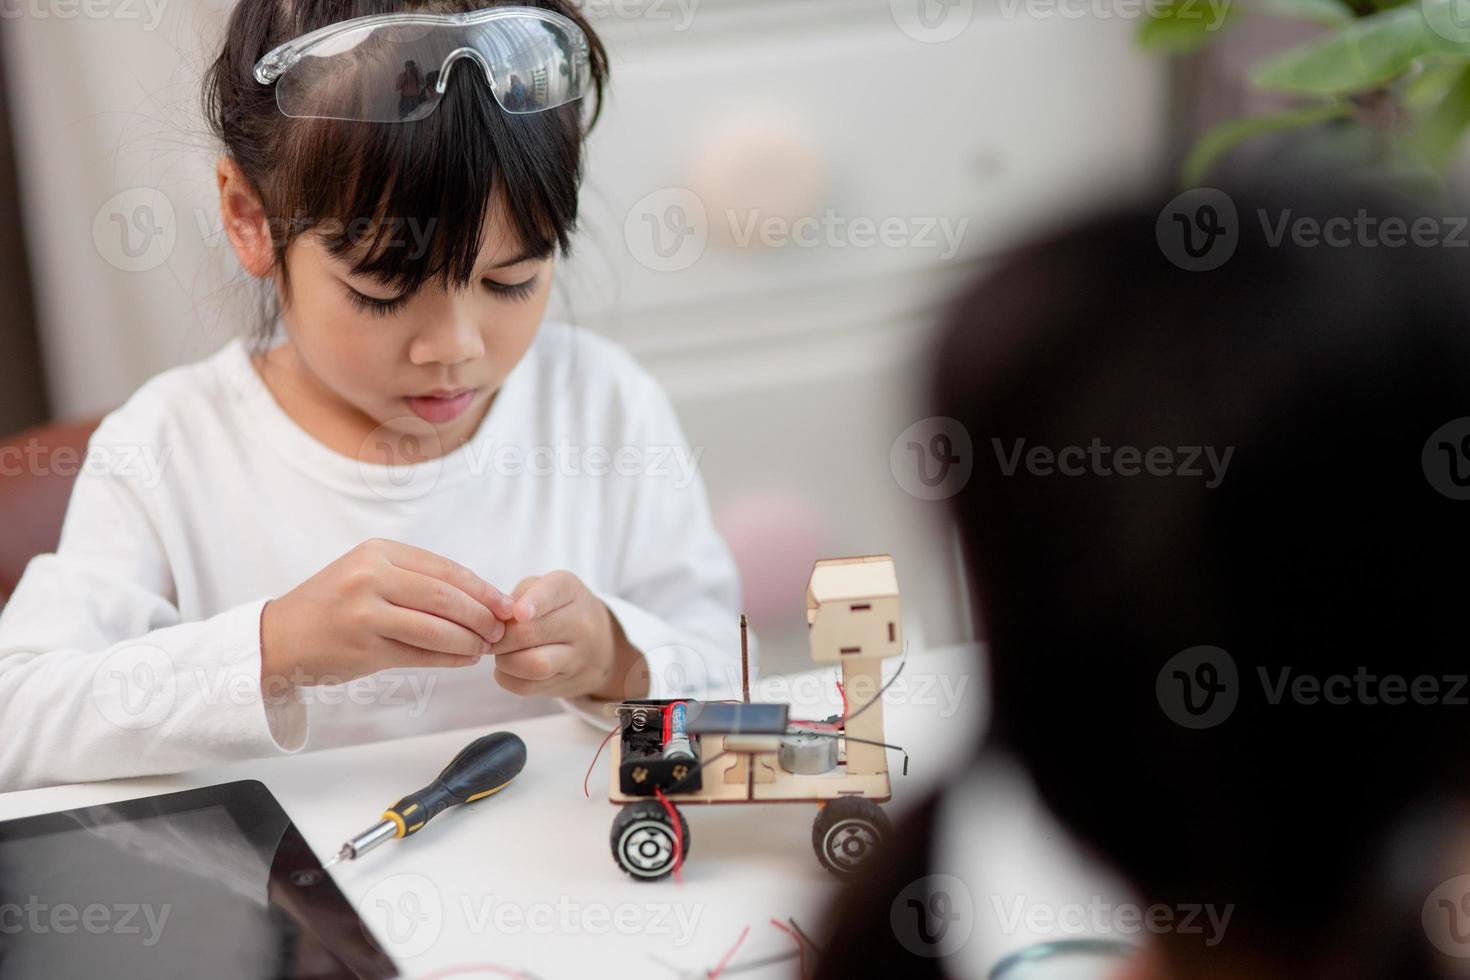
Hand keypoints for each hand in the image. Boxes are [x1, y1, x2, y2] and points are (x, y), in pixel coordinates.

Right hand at [260, 538, 516, 692]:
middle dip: (482, 615)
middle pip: (446, 597)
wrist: (278, 638)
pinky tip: (464, 659)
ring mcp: (365, 613)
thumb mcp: (369, 573)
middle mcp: (371, 576)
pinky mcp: (363, 648)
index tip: (508, 604)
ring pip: (437, 628)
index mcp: (378, 552)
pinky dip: (449, 658)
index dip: (483, 588)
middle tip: (502, 629)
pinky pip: (420, 654)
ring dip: (469, 640)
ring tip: (485, 647)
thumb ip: (417, 578)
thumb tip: (480, 595)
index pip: (446, 569)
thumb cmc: (333, 605)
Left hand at [491, 570, 648, 700]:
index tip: (518, 613)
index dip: (533, 603)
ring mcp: (576, 657)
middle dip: (501, 637)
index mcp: (570, 591)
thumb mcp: (545, 588)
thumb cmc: (559, 608)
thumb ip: (518, 596)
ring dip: (505, 660)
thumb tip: (493, 619)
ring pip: (534, 665)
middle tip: (489, 636)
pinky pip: (528, 687)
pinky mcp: (565, 683)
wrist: (601, 643)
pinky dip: (508, 678)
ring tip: (500, 653)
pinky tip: (507, 668)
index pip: (552, 593)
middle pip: (532, 633)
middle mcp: (580, 623)